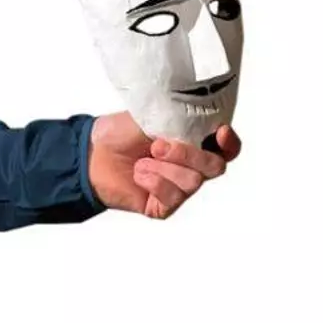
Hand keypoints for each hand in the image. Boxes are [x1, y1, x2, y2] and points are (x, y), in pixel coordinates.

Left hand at [88, 112, 241, 218]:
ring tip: (142, 160)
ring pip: (193, 181)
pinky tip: (139, 174)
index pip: (228, 148)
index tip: (220, 132)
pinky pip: (173, 197)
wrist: (93, 153)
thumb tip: (200, 116)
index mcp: (195, 142)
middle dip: (188, 154)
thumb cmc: (122, 133)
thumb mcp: (153, 117)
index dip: (229, 143)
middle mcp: (193, 167)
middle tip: (158, 145)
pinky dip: (154, 182)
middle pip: (215, 166)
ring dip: (164, 168)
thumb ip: (180, 118)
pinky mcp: (165, 206)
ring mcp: (180, 188)